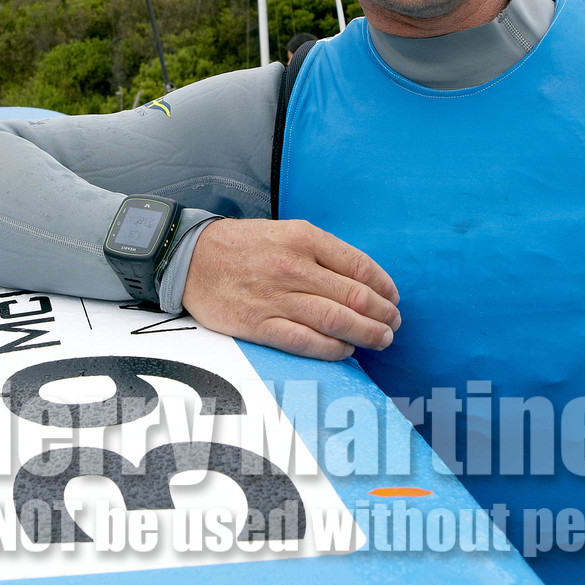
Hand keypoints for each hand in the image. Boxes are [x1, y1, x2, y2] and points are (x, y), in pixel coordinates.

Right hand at [182, 218, 399, 360]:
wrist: (190, 257)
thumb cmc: (243, 245)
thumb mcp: (285, 232)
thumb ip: (321, 253)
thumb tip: (363, 279)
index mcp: (304, 239)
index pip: (360, 266)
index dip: (385, 287)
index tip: (393, 298)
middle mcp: (293, 267)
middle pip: (355, 297)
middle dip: (383, 315)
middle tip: (393, 325)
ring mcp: (275, 298)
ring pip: (337, 321)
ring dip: (367, 335)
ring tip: (381, 341)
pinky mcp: (258, 324)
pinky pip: (306, 342)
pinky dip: (332, 350)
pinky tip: (345, 352)